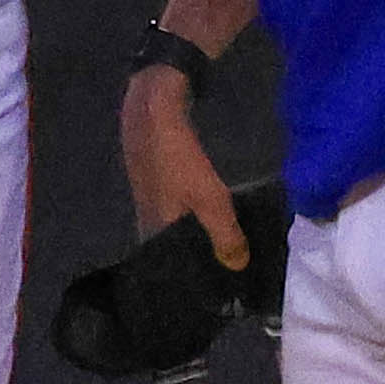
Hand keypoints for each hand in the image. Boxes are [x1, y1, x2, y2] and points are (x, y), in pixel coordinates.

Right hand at [121, 67, 247, 268]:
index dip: (193, 271)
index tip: (218, 280)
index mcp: (153, 227)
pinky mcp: (156, 169)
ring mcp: (150, 190)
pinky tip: (215, 201)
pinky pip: (179, 198)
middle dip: (199, 248)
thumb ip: (224, 234)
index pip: (171, 261)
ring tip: (229, 233)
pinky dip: (195, 204)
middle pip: (174, 240)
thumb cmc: (177, 155)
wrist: (154, 103)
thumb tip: (238, 266)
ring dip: (198, 225)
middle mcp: (146, 214)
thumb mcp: (208, 198)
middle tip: (231, 257)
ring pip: (177, 218)